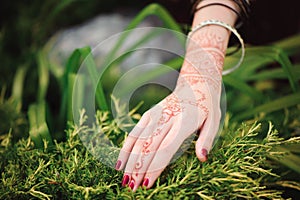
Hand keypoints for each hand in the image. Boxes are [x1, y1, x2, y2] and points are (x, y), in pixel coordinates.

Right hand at [115, 40, 224, 190]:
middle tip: (131, 188)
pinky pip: (135, 132)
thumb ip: (207, 139)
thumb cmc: (206, 106)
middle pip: (149, 147)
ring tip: (123, 179)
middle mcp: (166, 119)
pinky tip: (120, 161)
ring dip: (129, 160)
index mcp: (184, 123)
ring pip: (138, 140)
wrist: (195, 83)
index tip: (147, 183)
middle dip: (138, 168)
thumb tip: (202, 158)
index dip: (155, 167)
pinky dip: (126, 146)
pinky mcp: (149, 114)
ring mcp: (155, 115)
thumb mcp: (214, 121)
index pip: (166, 149)